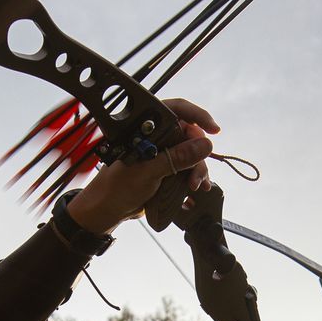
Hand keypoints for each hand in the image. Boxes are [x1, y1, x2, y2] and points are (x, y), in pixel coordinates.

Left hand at [65, 98, 218, 232]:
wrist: (107, 210)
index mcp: (146, 127)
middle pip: (189, 134)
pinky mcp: (164, 168)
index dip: (198, 115)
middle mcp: (155, 136)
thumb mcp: (149, 171)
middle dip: (198, 154)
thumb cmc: (117, 187)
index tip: (214, 129)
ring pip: (190, 153)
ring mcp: (160, 153)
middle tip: (198, 173)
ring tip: (195, 186)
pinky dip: (193, 177)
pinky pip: (185, 168)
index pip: (177, 109)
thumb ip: (176, 158)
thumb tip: (204, 145)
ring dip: (197, 169)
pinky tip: (196, 188)